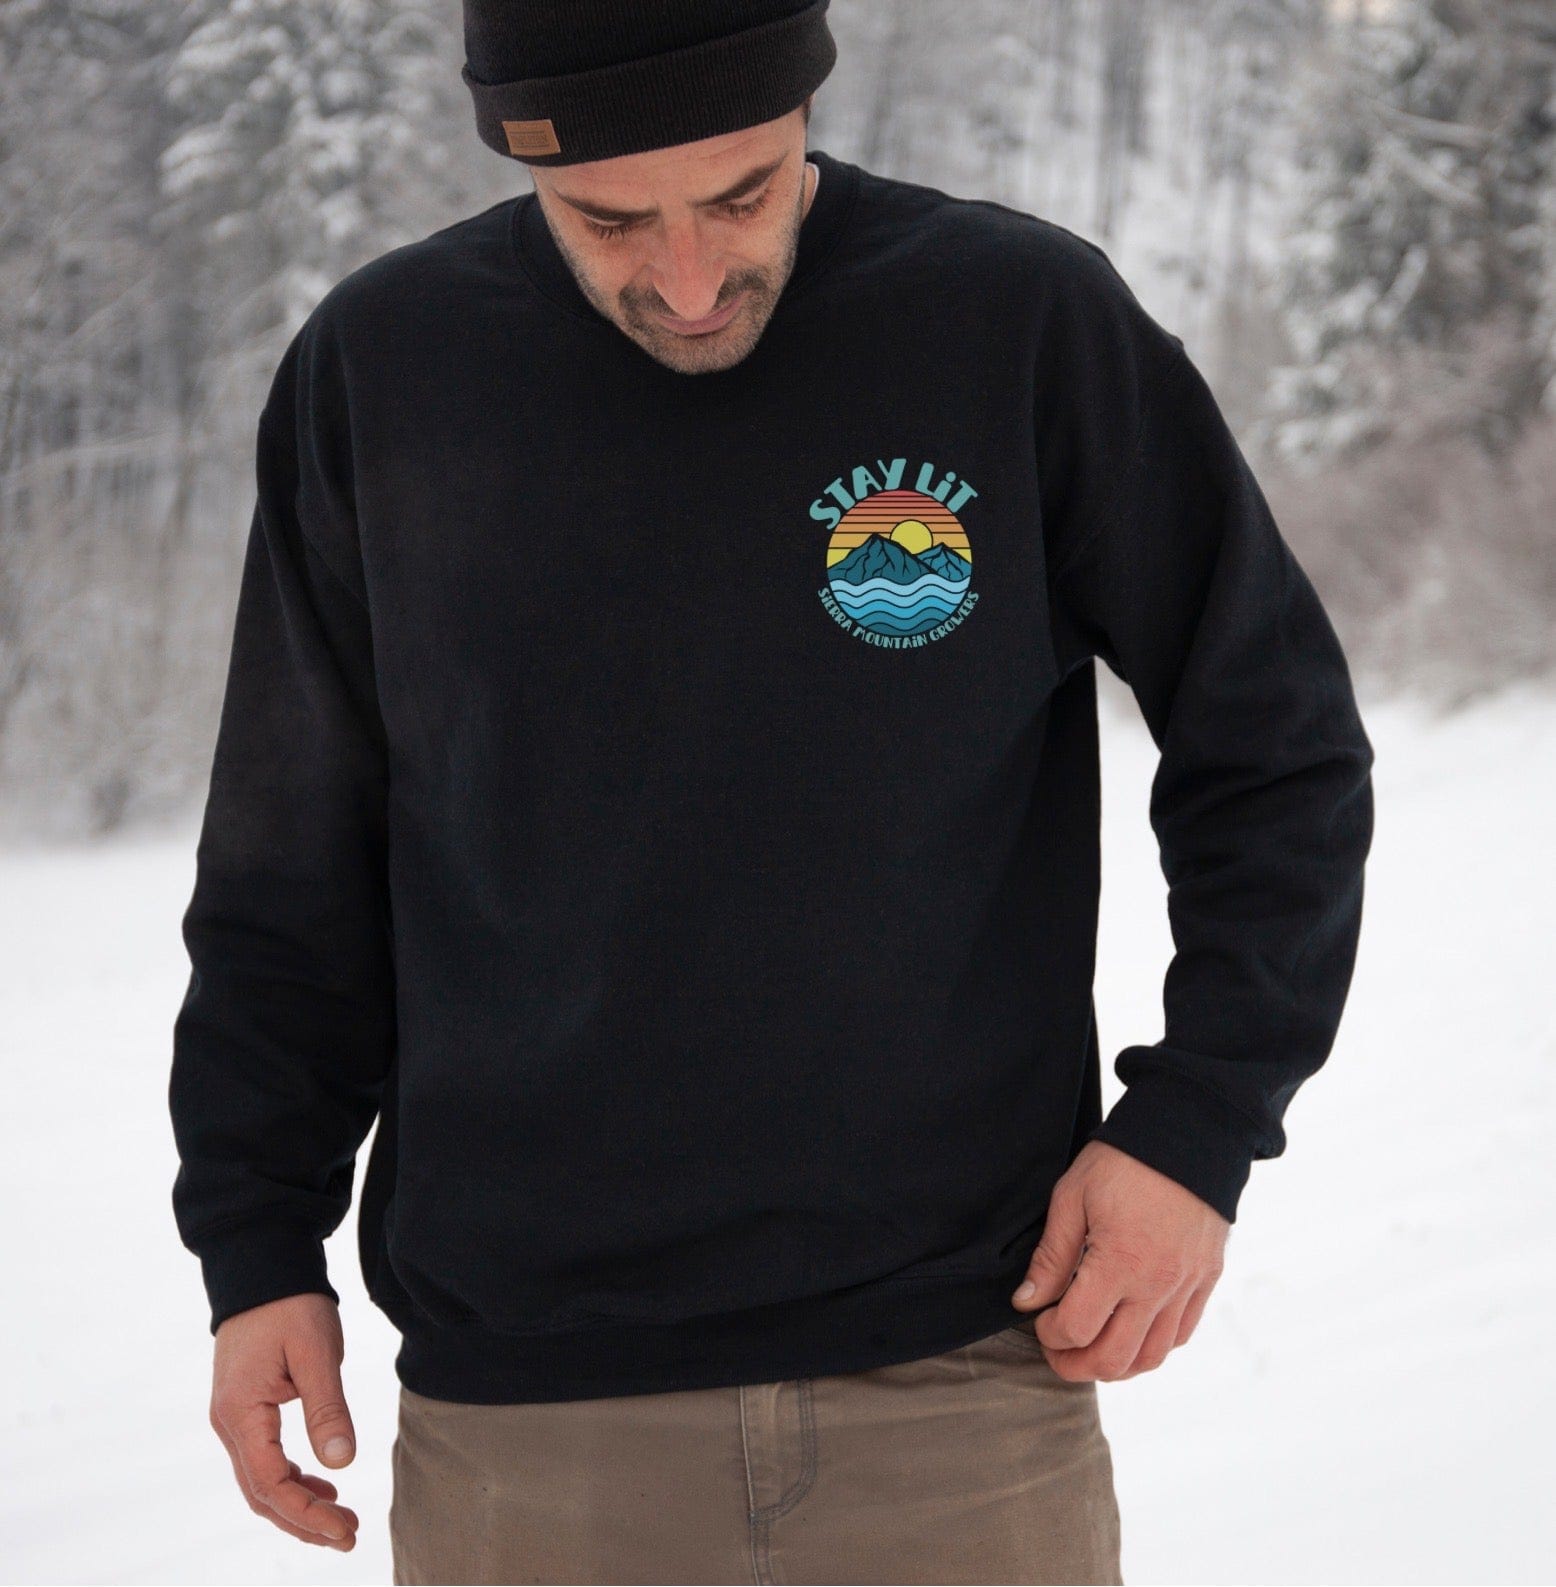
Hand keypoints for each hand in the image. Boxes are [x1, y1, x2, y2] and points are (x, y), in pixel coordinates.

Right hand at [208, 1293, 360, 1550]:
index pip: (271, 1484)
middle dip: (304, 1521)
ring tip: (341, 1521)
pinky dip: (291, 1479)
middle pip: (261, 1494)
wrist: (263, 1267)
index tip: (346, 1529)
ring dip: (298, 1505)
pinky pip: (263, 1459)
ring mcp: (233, 1418)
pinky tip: (323, 1484)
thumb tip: (341, 1463)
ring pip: (260, 1482)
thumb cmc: (290, 1303)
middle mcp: (228, 1423)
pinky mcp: (245, 1409)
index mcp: (241, 1412)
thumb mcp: (316, 1352)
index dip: (308, 1513)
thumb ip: (327, 1408)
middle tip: (349, 1537)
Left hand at [1009, 1140, 1228, 1381]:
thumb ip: (1052, 1255)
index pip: (1078, 1330)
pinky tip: (1130, 1333)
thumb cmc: (1124, 1161)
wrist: (1188, 1135)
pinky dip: (1152, 1348)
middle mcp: (1158, 1285)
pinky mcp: (1206, 1280)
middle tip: (1056, 1352)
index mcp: (1120, 1262)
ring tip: (1090, 1350)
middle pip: (1114, 1359)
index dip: (1050, 1335)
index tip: (1038, 1320)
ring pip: (1151, 1357)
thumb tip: (1027, 1301)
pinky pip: (1180, 1335)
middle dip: (1076, 1365)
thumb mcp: (1072, 1196)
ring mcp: (1187, 1287)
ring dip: (1115, 1365)